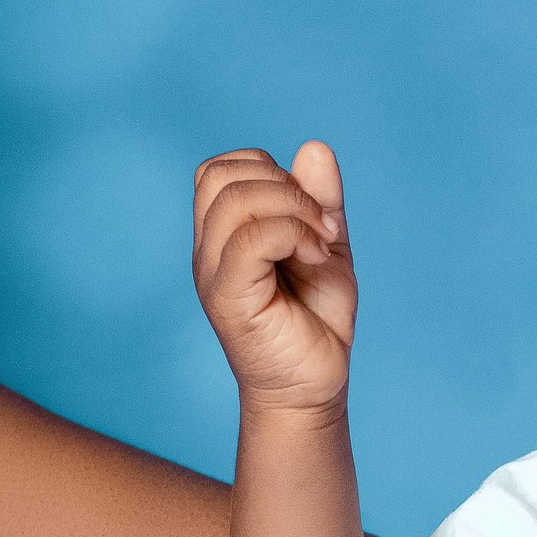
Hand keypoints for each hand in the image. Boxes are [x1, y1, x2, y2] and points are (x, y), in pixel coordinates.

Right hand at [193, 140, 356, 413]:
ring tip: (321, 242)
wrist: (314, 389)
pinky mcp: (227, 297)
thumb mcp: (327, 247)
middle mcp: (209, 249)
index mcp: (224, 234)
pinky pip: (249, 238)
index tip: (313, 210)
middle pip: (219, 174)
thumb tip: (315, 148)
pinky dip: (292, 233)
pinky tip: (315, 256)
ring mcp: (212, 272)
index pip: (222, 169)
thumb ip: (321, 201)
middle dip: (282, 183)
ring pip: (233, 199)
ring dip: (292, 207)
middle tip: (322, 225)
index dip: (269, 170)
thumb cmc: (316, 324)